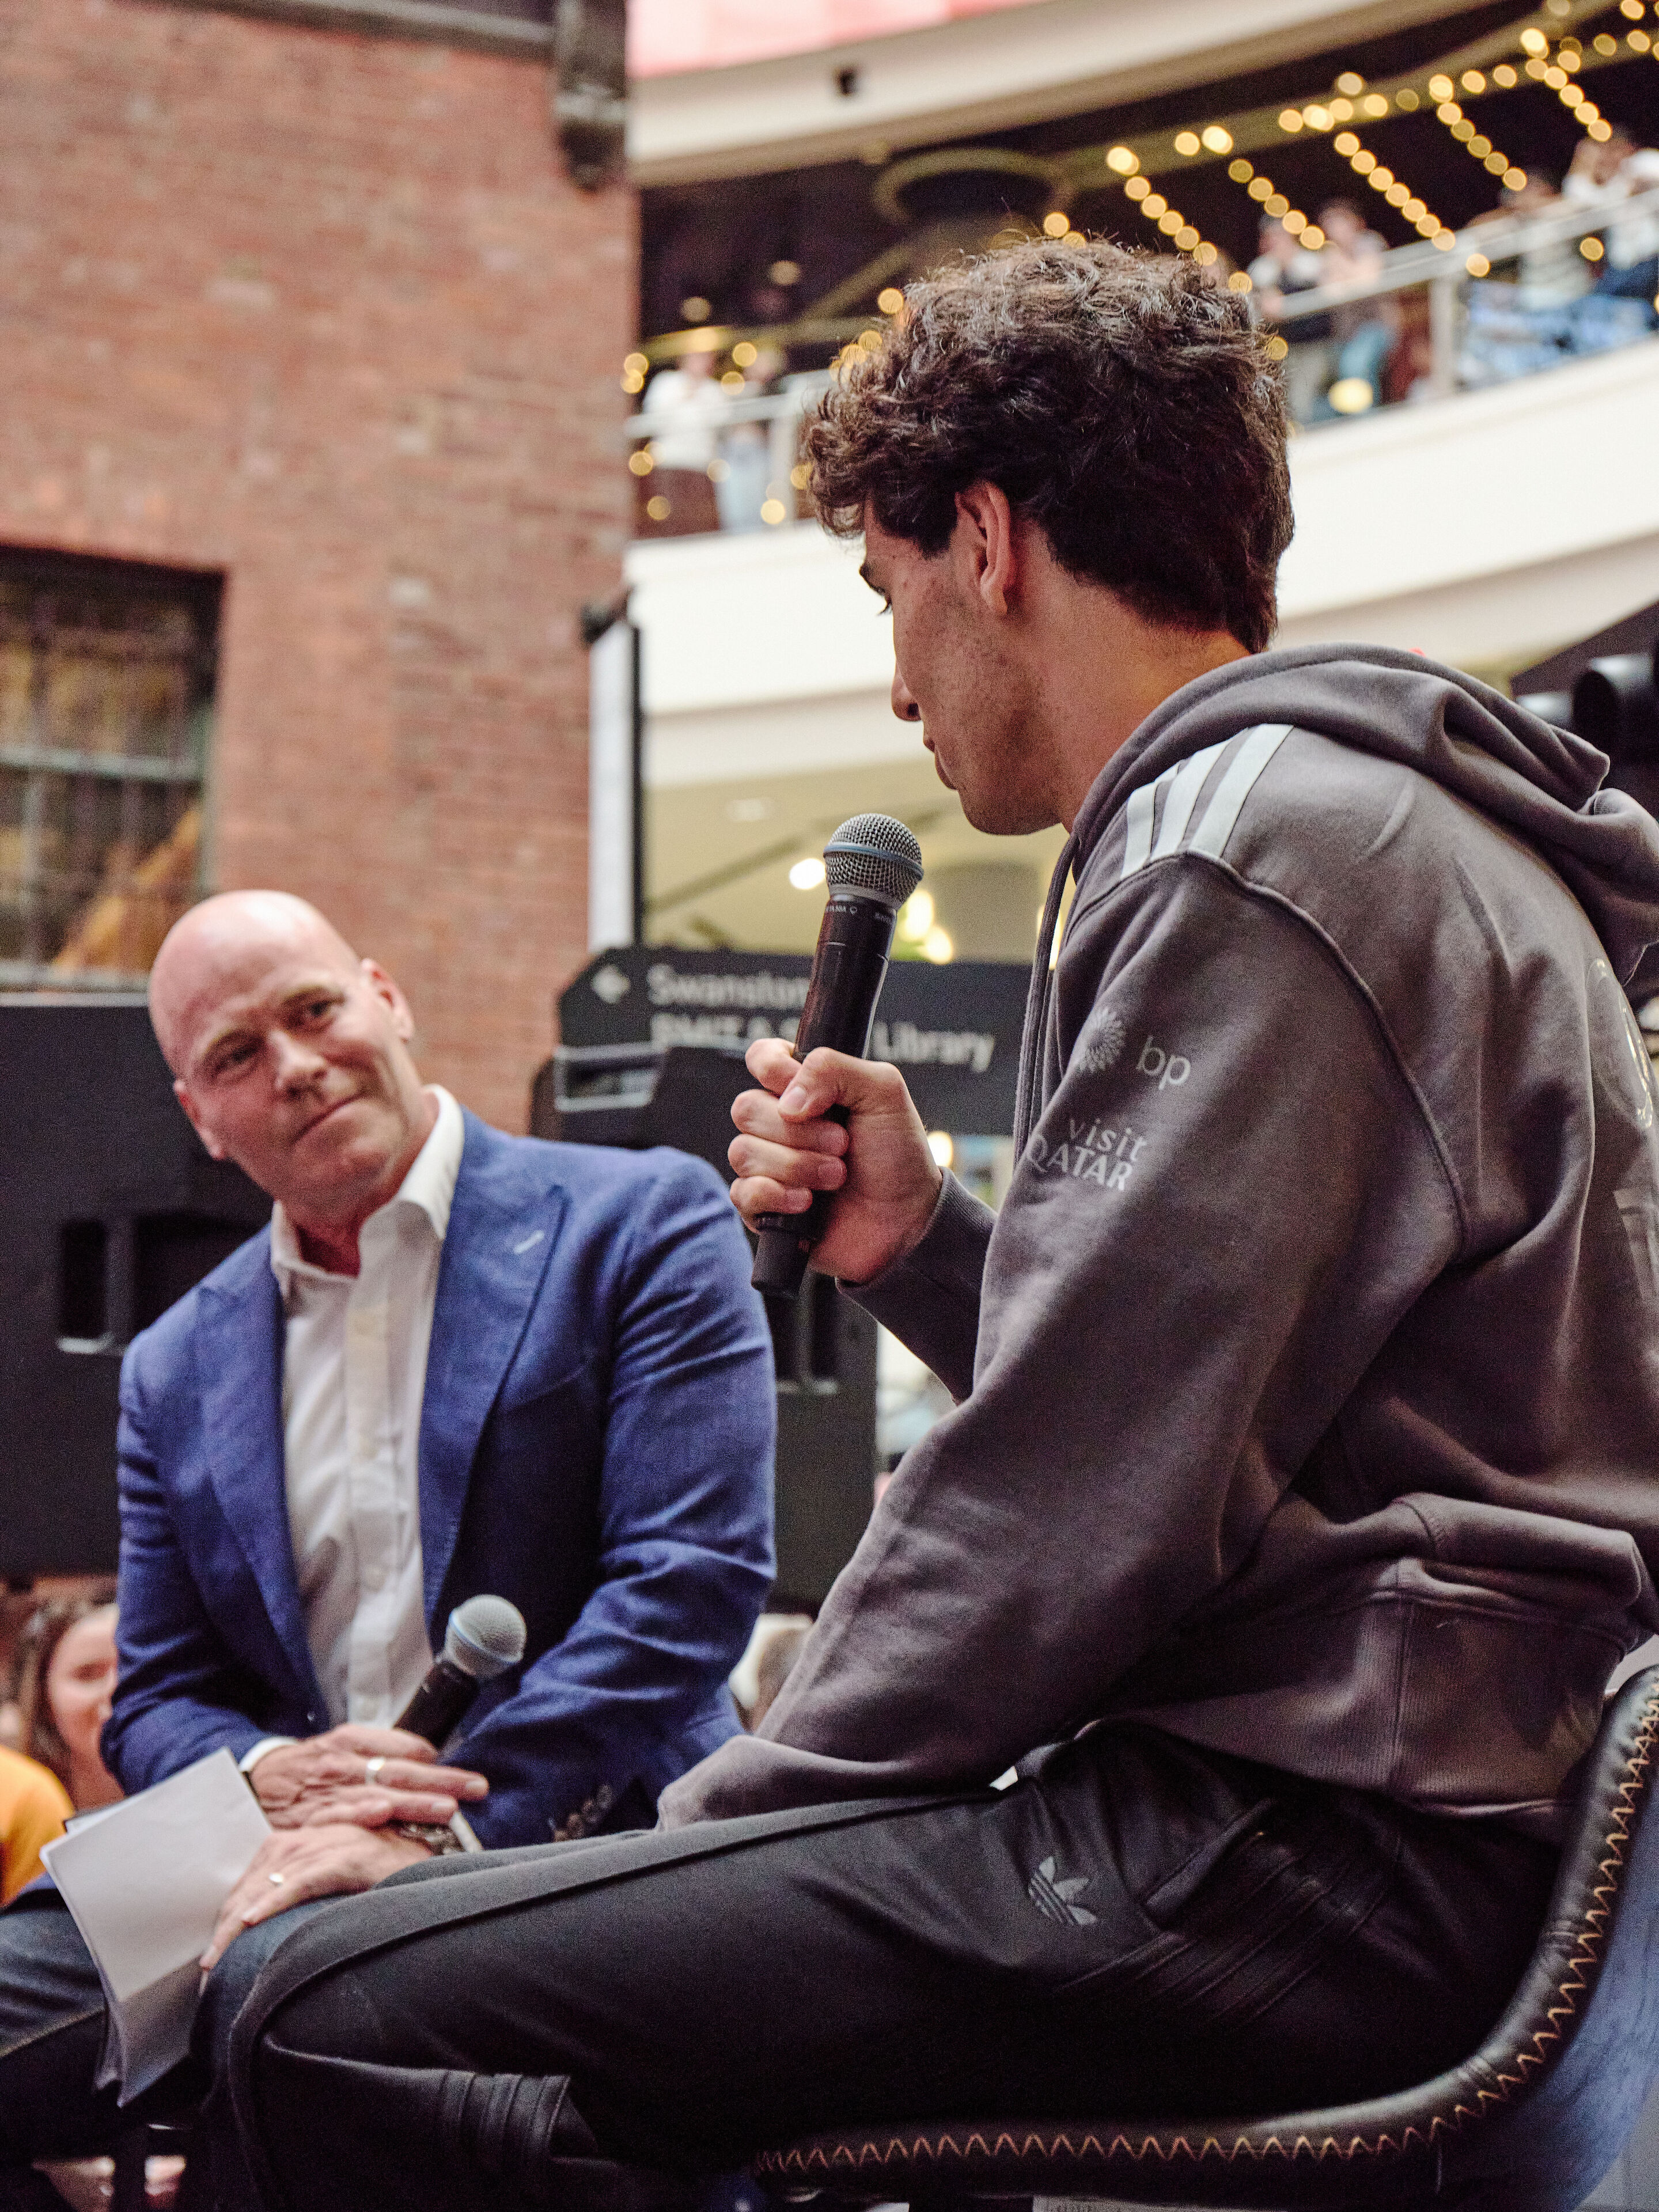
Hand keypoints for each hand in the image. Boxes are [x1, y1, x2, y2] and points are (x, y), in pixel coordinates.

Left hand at [200, 1822, 432, 1968]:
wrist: (445, 1858)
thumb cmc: (400, 1875)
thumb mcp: (352, 1882)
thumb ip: (320, 1893)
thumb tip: (287, 1936)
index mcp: (313, 1838)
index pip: (259, 1876)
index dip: (233, 1914)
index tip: (216, 1953)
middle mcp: (317, 1835)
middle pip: (256, 1878)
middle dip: (227, 1922)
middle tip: (208, 1965)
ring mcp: (333, 1843)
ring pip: (270, 1879)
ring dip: (238, 1920)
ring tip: (217, 1957)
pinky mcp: (349, 1856)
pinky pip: (302, 1879)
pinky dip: (274, 1899)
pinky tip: (251, 1922)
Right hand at [249, 1724, 486, 1830]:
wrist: (253, 1784)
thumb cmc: (307, 1768)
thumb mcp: (339, 1749)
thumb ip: (379, 1753)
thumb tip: (427, 1757)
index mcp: (352, 1740)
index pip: (403, 1746)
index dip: (436, 1760)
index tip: (464, 1772)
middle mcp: (343, 1762)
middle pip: (400, 1769)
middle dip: (441, 1780)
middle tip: (475, 1788)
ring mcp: (327, 1789)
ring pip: (378, 1792)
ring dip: (414, 1801)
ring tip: (447, 1809)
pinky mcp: (310, 1817)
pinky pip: (339, 1815)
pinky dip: (361, 1814)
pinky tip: (384, 1815)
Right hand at [728, 1037, 941, 1284]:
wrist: (908, 1219)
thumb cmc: (898, 1154)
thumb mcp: (883, 1091)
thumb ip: (833, 1068)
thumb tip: (787, 1101)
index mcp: (804, 1087)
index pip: (760, 1058)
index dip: (775, 1071)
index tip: (813, 1096)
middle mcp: (780, 1122)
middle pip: (746, 1108)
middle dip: (799, 1131)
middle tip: (842, 1144)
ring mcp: (768, 1164)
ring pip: (743, 1152)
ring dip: (796, 1166)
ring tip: (836, 1176)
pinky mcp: (764, 1206)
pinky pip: (742, 1193)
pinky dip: (777, 1196)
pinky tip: (807, 1204)